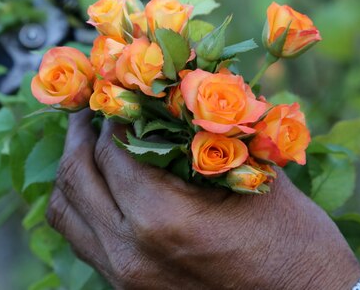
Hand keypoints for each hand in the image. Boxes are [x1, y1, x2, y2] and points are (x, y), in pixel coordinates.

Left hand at [47, 110, 359, 288]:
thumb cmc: (294, 245)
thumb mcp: (254, 178)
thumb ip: (206, 133)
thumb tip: (175, 90)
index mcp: (161, 219)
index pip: (111, 150)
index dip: (111, 115)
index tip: (118, 93)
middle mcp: (130, 251)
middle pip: (76, 176)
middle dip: (80, 134)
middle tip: (90, 109)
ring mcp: (123, 275)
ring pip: (64, 211)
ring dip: (72, 169)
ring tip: (87, 143)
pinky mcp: (125, 287)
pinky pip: (80, 238)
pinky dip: (79, 204)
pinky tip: (100, 185)